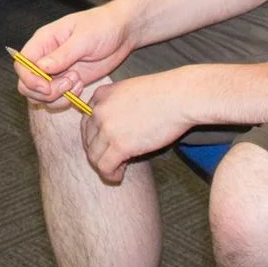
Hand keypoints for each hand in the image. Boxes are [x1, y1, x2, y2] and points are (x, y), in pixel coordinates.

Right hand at [16, 6, 134, 103]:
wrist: (122, 32)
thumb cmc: (102, 26)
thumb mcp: (83, 38)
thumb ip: (62, 54)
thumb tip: (41, 67)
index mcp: (43, 42)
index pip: (22, 64)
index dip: (29, 79)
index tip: (46, 87)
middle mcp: (45, 58)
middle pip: (27, 84)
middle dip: (45, 92)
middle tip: (67, 84)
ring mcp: (56, 72)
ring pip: (41, 96)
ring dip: (58, 96)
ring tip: (77, 82)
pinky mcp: (68, 82)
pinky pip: (58, 99)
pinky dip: (68, 99)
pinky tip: (81, 85)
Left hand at [81, 73, 195, 183]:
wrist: (180, 98)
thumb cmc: (164, 94)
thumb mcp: (129, 91)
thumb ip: (116, 105)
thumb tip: (115, 128)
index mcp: (101, 95)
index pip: (87, 122)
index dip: (96, 136)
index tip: (108, 144)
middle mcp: (99, 111)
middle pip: (88, 139)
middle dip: (99, 151)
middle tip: (114, 159)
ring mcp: (107, 128)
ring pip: (93, 156)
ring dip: (104, 165)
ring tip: (119, 169)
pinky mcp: (119, 145)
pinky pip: (104, 167)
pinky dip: (110, 175)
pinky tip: (120, 175)